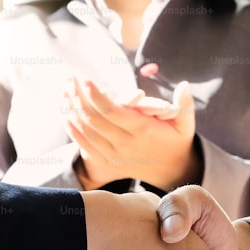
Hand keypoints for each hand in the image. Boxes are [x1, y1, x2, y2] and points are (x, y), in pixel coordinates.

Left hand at [64, 77, 200, 191]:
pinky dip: (74, 132)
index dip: (96, 96)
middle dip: (79, 97)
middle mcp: (126, 145)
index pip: (113, 112)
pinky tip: (66, 116)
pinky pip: (87, 146)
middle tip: (70, 79)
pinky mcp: (108, 163)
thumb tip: (185, 85)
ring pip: (87, 132)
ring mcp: (115, 156)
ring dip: (73, 110)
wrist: (170, 169)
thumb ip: (184, 105)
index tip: (85, 80)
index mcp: (142, 131)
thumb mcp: (185, 124)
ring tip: (65, 91)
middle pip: (95, 120)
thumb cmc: (176, 140)